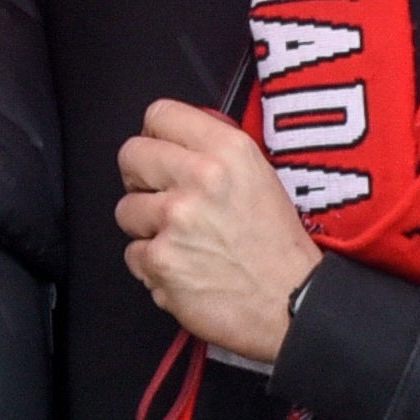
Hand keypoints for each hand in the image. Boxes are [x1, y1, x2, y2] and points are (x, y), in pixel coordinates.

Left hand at [115, 99, 321, 365]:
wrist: (293, 304)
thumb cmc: (279, 246)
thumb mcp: (260, 176)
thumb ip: (215, 153)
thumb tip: (172, 141)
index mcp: (228, 150)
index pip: (160, 114)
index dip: (156, 137)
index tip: (163, 154)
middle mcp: (200, 177)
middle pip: (130, 156)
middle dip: (141, 178)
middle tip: (163, 198)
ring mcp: (175, 220)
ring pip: (126, 209)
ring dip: (146, 227)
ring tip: (181, 242)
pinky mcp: (161, 261)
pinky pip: (133, 254)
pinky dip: (153, 266)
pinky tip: (183, 270)